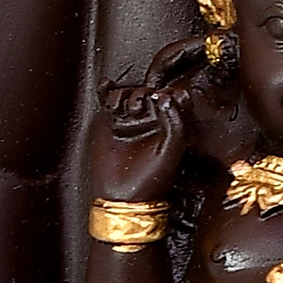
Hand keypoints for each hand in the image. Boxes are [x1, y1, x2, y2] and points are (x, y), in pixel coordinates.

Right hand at [89, 80, 187, 204]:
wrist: (122, 196)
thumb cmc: (151, 178)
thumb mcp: (172, 148)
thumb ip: (176, 122)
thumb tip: (166, 95)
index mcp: (170, 123)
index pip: (172, 97)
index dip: (168, 92)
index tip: (162, 96)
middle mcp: (150, 118)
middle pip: (148, 91)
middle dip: (145, 93)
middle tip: (141, 105)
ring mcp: (129, 119)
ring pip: (128, 93)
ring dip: (127, 93)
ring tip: (127, 108)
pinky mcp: (109, 121)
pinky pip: (107, 99)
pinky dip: (106, 90)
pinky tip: (106, 86)